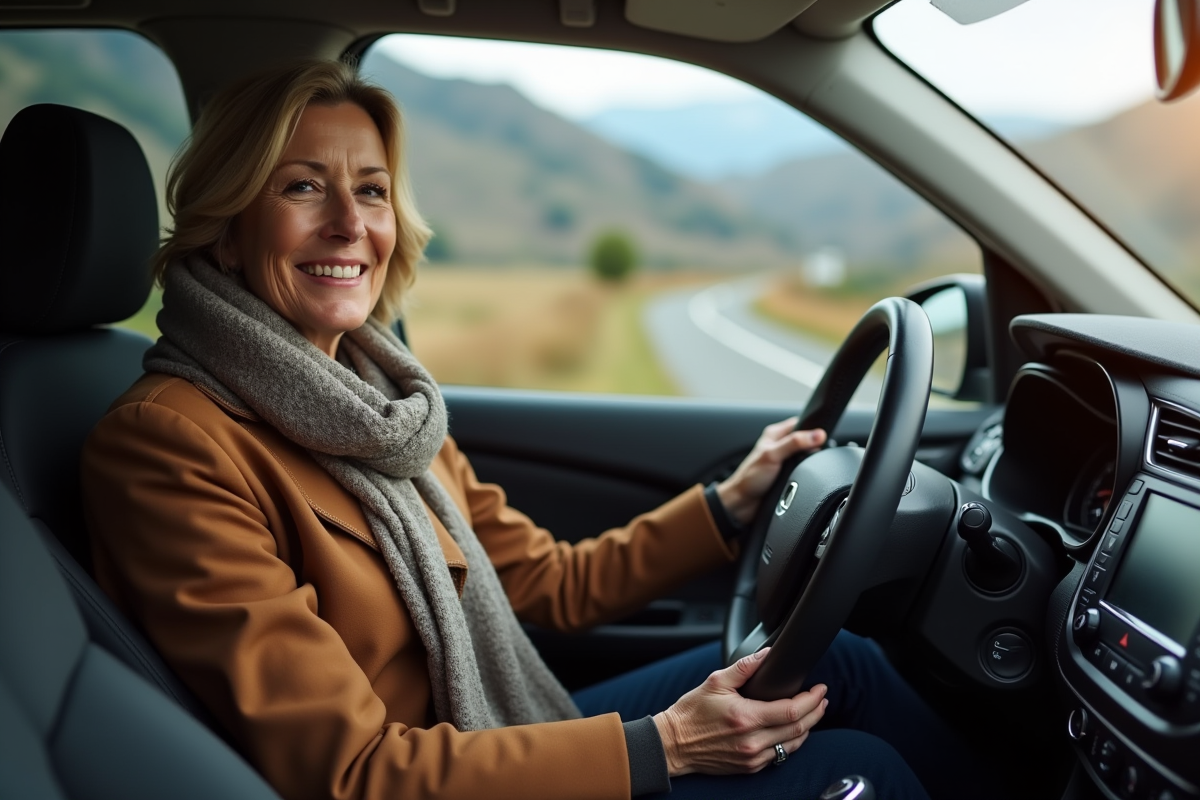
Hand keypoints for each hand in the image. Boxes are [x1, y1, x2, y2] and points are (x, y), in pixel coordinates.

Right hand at [652, 647, 827, 775]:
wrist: (673, 744)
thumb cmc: (690, 713)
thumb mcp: (715, 682)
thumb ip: (744, 667)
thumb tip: (766, 654)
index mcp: (746, 718)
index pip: (792, 711)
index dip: (811, 699)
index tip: (820, 689)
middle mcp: (752, 742)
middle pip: (799, 729)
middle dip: (816, 712)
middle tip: (822, 699)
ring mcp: (752, 757)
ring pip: (793, 745)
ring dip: (808, 728)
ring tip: (813, 713)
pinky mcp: (749, 767)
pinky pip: (780, 756)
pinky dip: (791, 742)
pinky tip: (793, 731)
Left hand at [716, 418, 825, 525]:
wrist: (742, 504)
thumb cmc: (749, 478)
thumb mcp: (773, 455)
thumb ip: (794, 443)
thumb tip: (817, 435)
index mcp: (775, 434)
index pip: (801, 423)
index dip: (813, 428)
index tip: (822, 437)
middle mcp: (780, 445)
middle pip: (806, 441)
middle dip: (813, 448)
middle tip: (815, 455)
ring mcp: (784, 461)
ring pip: (806, 457)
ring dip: (810, 463)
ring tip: (808, 468)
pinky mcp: (787, 475)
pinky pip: (804, 471)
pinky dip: (807, 474)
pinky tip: (805, 478)